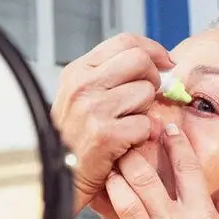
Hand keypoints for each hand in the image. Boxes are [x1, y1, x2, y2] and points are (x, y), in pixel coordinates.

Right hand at [51, 33, 174, 212]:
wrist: (54, 177)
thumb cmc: (72, 140)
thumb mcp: (79, 97)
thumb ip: (109, 77)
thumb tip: (153, 63)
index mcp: (77, 71)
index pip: (124, 42)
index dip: (152, 49)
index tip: (165, 61)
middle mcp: (83, 85)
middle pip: (140, 61)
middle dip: (153, 78)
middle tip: (146, 97)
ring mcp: (93, 109)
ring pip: (146, 93)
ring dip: (145, 111)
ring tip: (126, 125)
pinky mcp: (105, 134)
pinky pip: (145, 124)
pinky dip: (142, 136)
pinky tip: (125, 143)